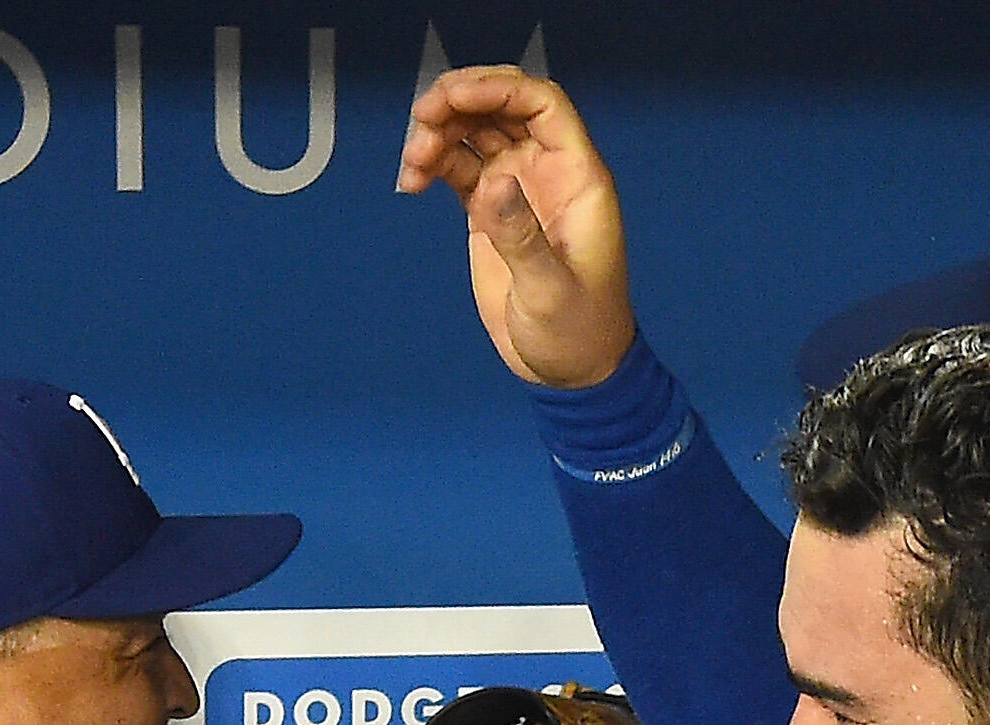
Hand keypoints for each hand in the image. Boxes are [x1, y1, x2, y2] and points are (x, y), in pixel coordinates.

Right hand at [396, 66, 638, 388]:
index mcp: (577, 177)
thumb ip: (521, 236)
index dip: (498, 88)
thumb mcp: (550, 290)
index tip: (453, 96)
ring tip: (412, 164)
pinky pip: (457, 167)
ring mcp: (516, 189)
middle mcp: (547, 172)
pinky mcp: (489, 212)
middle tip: (422, 119)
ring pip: (473, 132)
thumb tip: (492, 182)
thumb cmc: (578, 332)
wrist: (571, 370)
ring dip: (438, 133)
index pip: (541, 104)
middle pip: (501, 107)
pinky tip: (411, 182)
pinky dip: (432, 165)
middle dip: (460, 100)